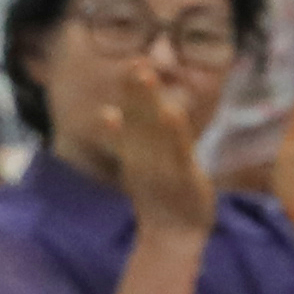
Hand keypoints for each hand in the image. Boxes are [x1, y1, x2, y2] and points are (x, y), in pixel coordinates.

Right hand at [106, 61, 224, 242]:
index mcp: (135, 151)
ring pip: (153, 130)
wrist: (174, 233)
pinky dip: (173, 134)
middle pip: (137, 118)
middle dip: (135, 90)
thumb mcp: (140, 162)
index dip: (128, 91)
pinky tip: (171, 111)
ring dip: (148, 101)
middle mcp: (144, 156)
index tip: (129, 61)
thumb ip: (128, 137)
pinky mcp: (183, 177)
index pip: (129, 116)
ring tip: (145, 73)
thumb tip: (109, 113)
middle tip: (135, 60)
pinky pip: (177, 152)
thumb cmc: (159, 193)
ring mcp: (162, 166)